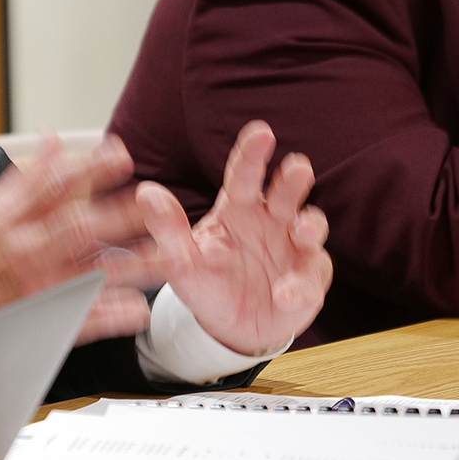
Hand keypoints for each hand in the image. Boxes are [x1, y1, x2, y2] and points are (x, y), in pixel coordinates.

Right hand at [0, 136, 162, 338]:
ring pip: (92, 274)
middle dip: (119, 215)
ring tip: (167, 256)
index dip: (88, 169)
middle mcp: (31, 251)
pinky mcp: (52, 318)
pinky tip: (138, 309)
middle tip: (154, 204)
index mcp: (16, 221)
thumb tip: (54, 138)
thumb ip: (29, 176)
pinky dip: (113, 315)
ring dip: (131, 266)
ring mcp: (44, 288)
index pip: (52, 187)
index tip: (120, 155)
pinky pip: (86, 319)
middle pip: (79, 229)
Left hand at [139, 121, 330, 356]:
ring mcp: (294, 249)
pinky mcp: (308, 281)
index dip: (253, 154)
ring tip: (301, 231)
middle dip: (294, 178)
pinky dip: (301, 287)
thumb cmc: (206, 283)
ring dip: (310, 226)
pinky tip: (285, 295)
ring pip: (311, 227)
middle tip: (296, 167)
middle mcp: (272, 221)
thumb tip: (147, 192)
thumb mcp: (181, 261)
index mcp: (240, 208)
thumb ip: (167, 229)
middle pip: (287, 192)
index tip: (261, 132)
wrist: (226, 327)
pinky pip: (310, 280)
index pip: (245, 175)